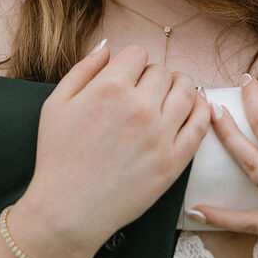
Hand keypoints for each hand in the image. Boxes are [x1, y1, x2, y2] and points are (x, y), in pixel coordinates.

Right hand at [12, 43, 209, 257]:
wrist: (68, 210)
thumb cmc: (58, 157)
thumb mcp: (56, 104)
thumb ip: (83, 69)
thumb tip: (107, 47)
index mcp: (109, 88)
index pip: (137, 54)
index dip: (131, 63)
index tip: (127, 77)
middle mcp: (139, 106)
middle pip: (162, 71)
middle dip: (152, 76)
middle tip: (143, 92)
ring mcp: (160, 134)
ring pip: (186, 90)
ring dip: (179, 87)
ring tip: (170, 95)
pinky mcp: (174, 160)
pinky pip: (201, 123)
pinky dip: (202, 109)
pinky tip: (194, 107)